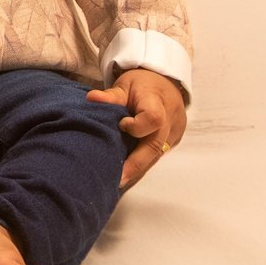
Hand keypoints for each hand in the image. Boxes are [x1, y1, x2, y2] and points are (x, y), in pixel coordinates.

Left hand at [86, 68, 186, 190]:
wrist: (166, 84)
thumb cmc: (142, 85)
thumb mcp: (126, 85)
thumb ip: (111, 95)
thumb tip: (92, 98)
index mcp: (157, 102)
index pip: (153, 118)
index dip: (137, 127)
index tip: (121, 125)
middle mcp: (170, 119)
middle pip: (155, 146)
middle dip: (135, 164)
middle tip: (117, 179)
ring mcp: (174, 133)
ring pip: (156, 156)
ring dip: (138, 169)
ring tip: (118, 180)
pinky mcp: (174, 141)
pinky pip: (158, 156)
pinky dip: (143, 164)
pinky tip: (129, 173)